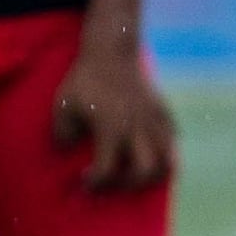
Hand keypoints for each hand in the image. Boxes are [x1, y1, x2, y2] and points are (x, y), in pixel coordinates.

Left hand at [54, 27, 178, 192]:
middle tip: (116, 180)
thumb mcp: (63, 105)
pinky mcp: (163, 112)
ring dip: (154, 174)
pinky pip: (173, 140)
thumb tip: (68, 150)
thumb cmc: (84, 79)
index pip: (106, 170)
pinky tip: (151, 151)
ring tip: (140, 173)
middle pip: (144, 172)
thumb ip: (63, 133)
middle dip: (128, 184)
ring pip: (167, 160)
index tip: (86, 182)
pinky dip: (166, 153)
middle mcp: (136, 130)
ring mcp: (154, 121)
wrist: (111, 51)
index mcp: (110, 130)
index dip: (95, 182)